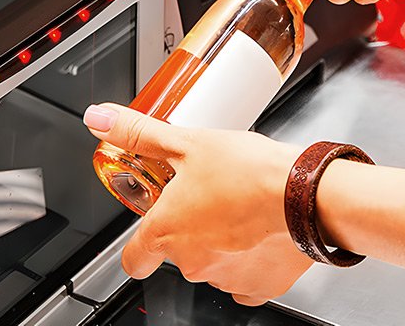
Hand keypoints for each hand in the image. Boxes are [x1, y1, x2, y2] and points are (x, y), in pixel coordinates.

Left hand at [84, 103, 310, 305]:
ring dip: (221, 240)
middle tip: (211, 195)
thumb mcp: (186, 141)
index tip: (149, 232)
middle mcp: (191, 262)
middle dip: (192, 227)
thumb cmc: (248, 170)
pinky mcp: (259, 285)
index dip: (138, 247)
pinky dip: (250, 259)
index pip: (133, 260)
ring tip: (239, 205)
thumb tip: (100, 119)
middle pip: (178, 253)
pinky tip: (259, 232)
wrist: (304, 191)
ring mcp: (225, 277)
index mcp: (166, 231)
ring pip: (213, 263)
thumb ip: (139, 134)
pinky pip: (246, 278)